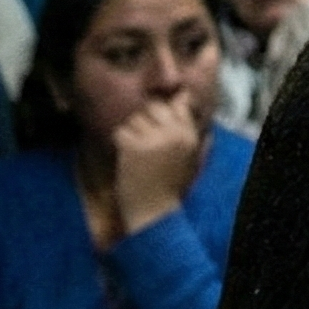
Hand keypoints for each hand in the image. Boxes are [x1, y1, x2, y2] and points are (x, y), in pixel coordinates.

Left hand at [110, 97, 205, 232]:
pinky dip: (119, 144)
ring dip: (131, 134)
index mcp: (189, 135)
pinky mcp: (133, 148)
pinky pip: (120, 132)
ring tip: (137, 154)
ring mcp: (153, 140)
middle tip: (145, 145)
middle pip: (153, 107)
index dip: (164, 112)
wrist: (154, 212)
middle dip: (145, 122)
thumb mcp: (188, 154)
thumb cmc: (169, 185)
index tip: (158, 128)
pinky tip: (127, 159)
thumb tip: (182, 97)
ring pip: (134, 119)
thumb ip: (185, 127)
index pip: (177, 104)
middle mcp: (174, 134)